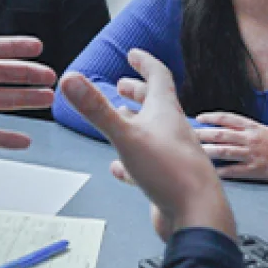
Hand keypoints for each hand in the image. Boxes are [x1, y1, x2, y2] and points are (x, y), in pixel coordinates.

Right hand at [59, 49, 235, 241]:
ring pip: (152, 133)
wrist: (197, 214)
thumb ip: (96, 109)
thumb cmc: (169, 172)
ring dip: (135, 123)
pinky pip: (147, 165)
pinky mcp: (167, 180)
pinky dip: (130, 161)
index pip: (158, 77)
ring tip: (120, 118)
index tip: (133, 53)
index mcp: (166, 112)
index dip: (145, 62)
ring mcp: (171, 156)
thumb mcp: (126, 136)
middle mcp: (172, 130)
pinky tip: (118, 168)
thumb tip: (70, 79)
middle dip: (137, 92)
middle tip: (122, 84)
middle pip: (156, 104)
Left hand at [195, 113, 267, 181]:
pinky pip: (234, 170)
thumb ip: (242, 130)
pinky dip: (221, 171)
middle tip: (188, 135)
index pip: (228, 118)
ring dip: (208, 151)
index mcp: (252, 127)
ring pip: (225, 151)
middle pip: (222, 135)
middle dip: (203, 134)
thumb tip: (218, 129)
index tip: (199, 118)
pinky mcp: (255, 170)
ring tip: (194, 152)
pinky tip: (210, 171)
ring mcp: (252, 154)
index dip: (212, 117)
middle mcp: (250, 139)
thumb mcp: (261, 130)